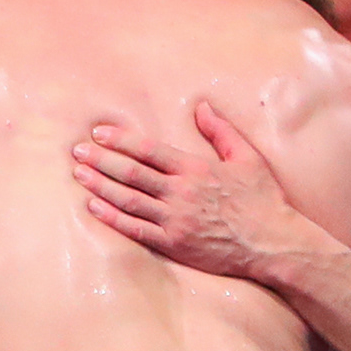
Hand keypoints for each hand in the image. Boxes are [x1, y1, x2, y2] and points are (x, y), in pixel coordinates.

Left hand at [71, 100, 315, 284]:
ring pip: (128, 199)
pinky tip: (93, 206)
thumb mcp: (248, 158)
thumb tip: (201, 106)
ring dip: (100, 186)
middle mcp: (181, 192)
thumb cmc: (262, 199)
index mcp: (196, 169)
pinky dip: (112, 217)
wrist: (273, 242)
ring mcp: (174, 219)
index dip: (120, 140)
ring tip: (79, 175)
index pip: (149, 150)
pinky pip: (135, 229)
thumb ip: (221, 131)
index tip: (98, 133)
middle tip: (77, 152)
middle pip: (131, 173)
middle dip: (100, 160)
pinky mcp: (172, 243)